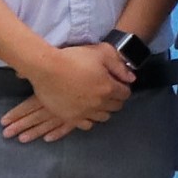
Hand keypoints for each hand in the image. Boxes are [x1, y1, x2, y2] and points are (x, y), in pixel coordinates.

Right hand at [2, 38, 135, 142]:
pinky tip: (86, 111)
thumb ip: (119, 65)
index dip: (122, 87)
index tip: (116, 82)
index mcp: (109, 88)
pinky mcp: (71, 118)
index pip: (126, 94)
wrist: (46, 68)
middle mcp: (99, 104)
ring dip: (103, 109)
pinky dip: (89, 119)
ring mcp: (85, 113)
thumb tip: (131, 78)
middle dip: (115, 98)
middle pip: (116, 106)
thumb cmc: (74, 57)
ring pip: (103, 117)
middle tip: (107, 90)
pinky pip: (86, 125)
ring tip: (97, 101)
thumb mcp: (101, 52)